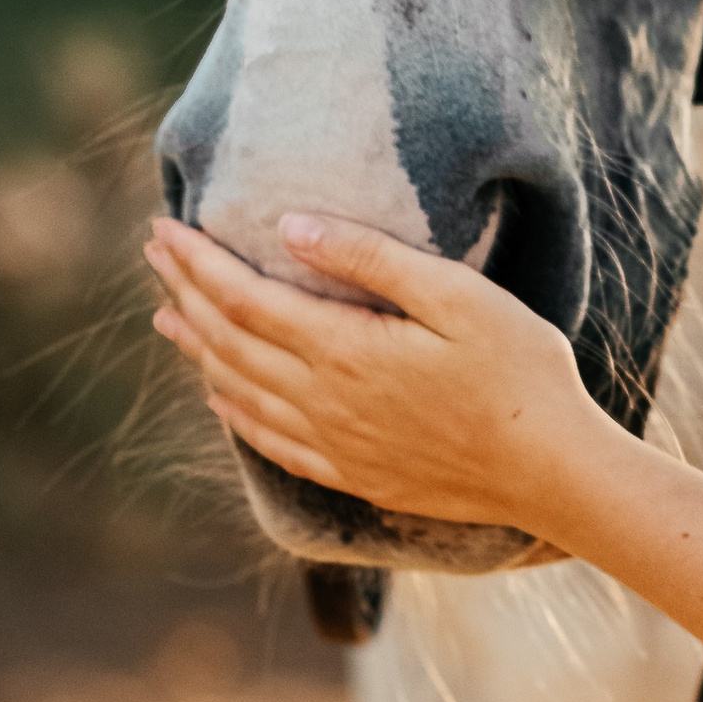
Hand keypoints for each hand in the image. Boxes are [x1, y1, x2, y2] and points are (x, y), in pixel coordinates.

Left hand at [145, 214, 602, 533]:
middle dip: (186, 293)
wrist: (548, 471)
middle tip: (154, 255)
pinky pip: (269, 441)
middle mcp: (323, 402)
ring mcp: (333, 444)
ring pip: (239, 392)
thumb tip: (291, 227)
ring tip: (167, 319)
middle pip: (229, 342)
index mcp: (344, 350)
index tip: (164, 229)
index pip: (244, 298)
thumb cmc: (518, 372)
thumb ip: (372, 261)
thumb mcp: (458, 296)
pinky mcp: (352, 473)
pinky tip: (220, 398)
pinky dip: (233, 412)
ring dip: (198, 351)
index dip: (198, 262)